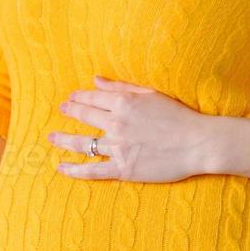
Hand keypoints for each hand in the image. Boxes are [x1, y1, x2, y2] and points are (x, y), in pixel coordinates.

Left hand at [48, 74, 221, 182]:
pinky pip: (93, 170)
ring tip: (51, 138)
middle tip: (60, 111)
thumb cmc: (178, 116)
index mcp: (123, 103)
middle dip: (69, 112)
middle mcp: (116, 124)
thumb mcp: (150, 94)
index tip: (70, 98)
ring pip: (83, 144)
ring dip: (63, 140)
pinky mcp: (123, 169)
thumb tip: (96, 80)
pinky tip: (61, 168)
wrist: (198, 143)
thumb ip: (120, 87)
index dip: (78, 98)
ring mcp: (118, 148)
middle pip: (84, 117)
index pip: (92, 98)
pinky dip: (75, 170)